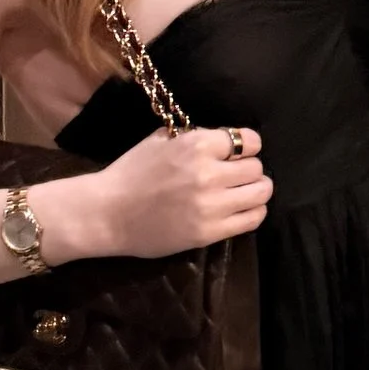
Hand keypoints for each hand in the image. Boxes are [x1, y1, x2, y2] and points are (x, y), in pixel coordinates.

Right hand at [76, 125, 271, 263]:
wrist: (107, 213)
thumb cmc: (130, 173)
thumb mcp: (160, 140)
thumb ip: (194, 137)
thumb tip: (223, 139)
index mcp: (197, 145)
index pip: (249, 140)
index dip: (246, 146)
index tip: (237, 154)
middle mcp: (209, 173)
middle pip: (257, 168)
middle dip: (249, 169)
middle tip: (237, 176)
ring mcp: (212, 205)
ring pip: (261, 192)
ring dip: (256, 190)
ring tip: (242, 193)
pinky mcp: (210, 232)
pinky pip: (252, 219)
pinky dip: (253, 212)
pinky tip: (241, 210)